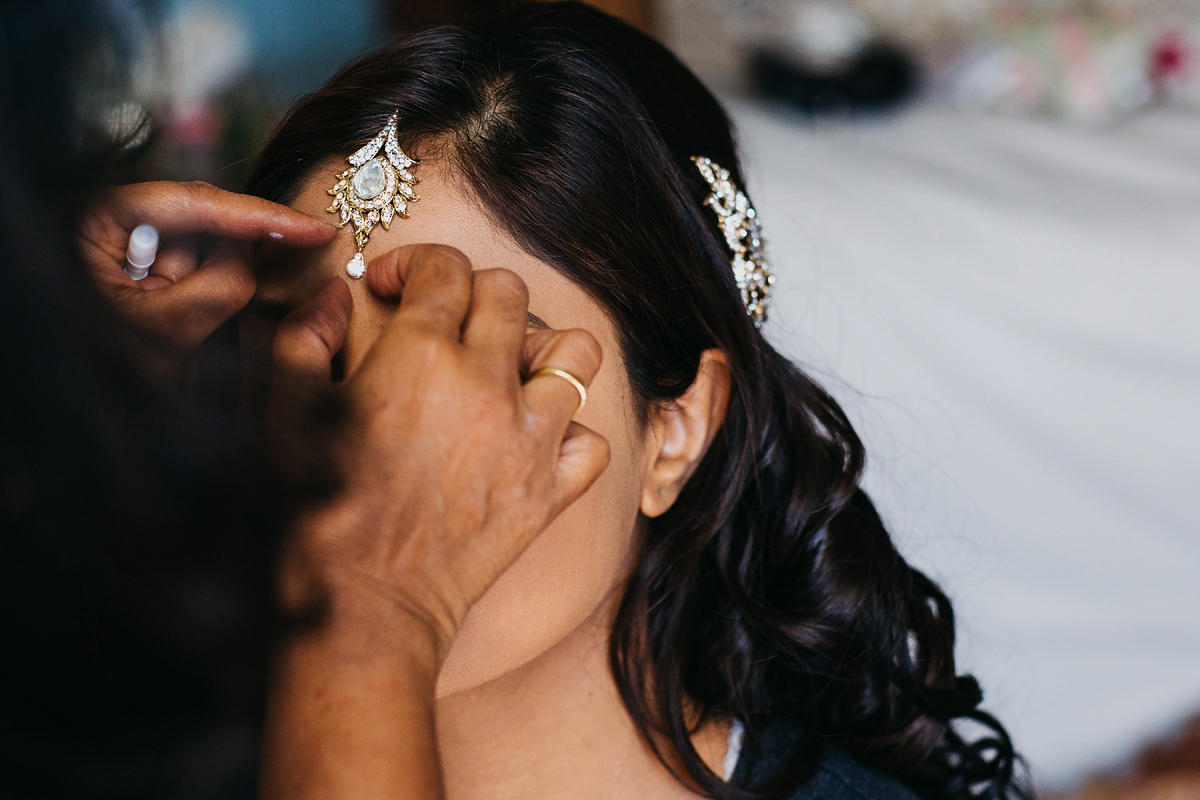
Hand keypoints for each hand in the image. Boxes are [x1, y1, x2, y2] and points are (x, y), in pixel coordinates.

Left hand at [78, 181, 335, 351]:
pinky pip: (178, 283)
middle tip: (219, 306)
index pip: (193, 201)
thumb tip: (248, 261)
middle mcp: (106, 227)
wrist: (60, 416)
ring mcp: (115, 254)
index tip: (313, 230)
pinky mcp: (125, 278)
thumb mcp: (158, 332)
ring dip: (195, 302)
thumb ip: (216, 289)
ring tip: (168, 338)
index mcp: (94, 219)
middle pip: (193, 229)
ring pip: (190, 259)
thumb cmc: (87, 372)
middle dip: (214, 271)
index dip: (261, 215)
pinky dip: (188, 310)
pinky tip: (171, 335)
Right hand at [270, 243, 609, 659]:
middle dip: (475, 292)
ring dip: (544, 349)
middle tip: (446, 321)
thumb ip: (306, 333)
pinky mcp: (550, 491)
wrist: (361, 605)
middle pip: (511, 295)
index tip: (395, 288)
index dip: (417, 263)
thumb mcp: (284, 409)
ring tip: (509, 368)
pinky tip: (534, 439)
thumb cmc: (314, 509)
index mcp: (420, 355)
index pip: (447, 268)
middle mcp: (487, 384)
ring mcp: (529, 438)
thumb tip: (338, 293)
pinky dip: (571, 433)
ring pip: (577, 354)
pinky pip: (592, 441)